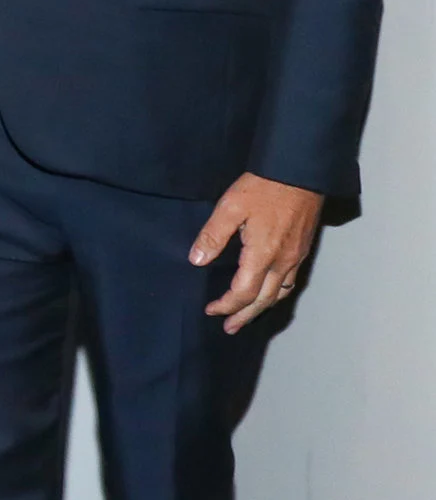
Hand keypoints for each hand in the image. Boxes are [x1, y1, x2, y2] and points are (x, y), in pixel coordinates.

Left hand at [192, 172, 323, 332]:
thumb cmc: (264, 187)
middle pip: (264, 300)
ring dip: (262, 308)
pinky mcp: (303, 248)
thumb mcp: (230, 207)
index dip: (226, 305)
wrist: (300, 171)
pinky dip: (277, 294)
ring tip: (247, 316)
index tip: (211, 310)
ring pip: (280, 293)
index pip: (243, 293)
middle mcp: (283, 261)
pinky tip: (269, 293)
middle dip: (244, 316)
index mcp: (263, 255)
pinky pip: (290, 281)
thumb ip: (212, 236)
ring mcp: (297, 256)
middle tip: (229, 328)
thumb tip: (196, 261)